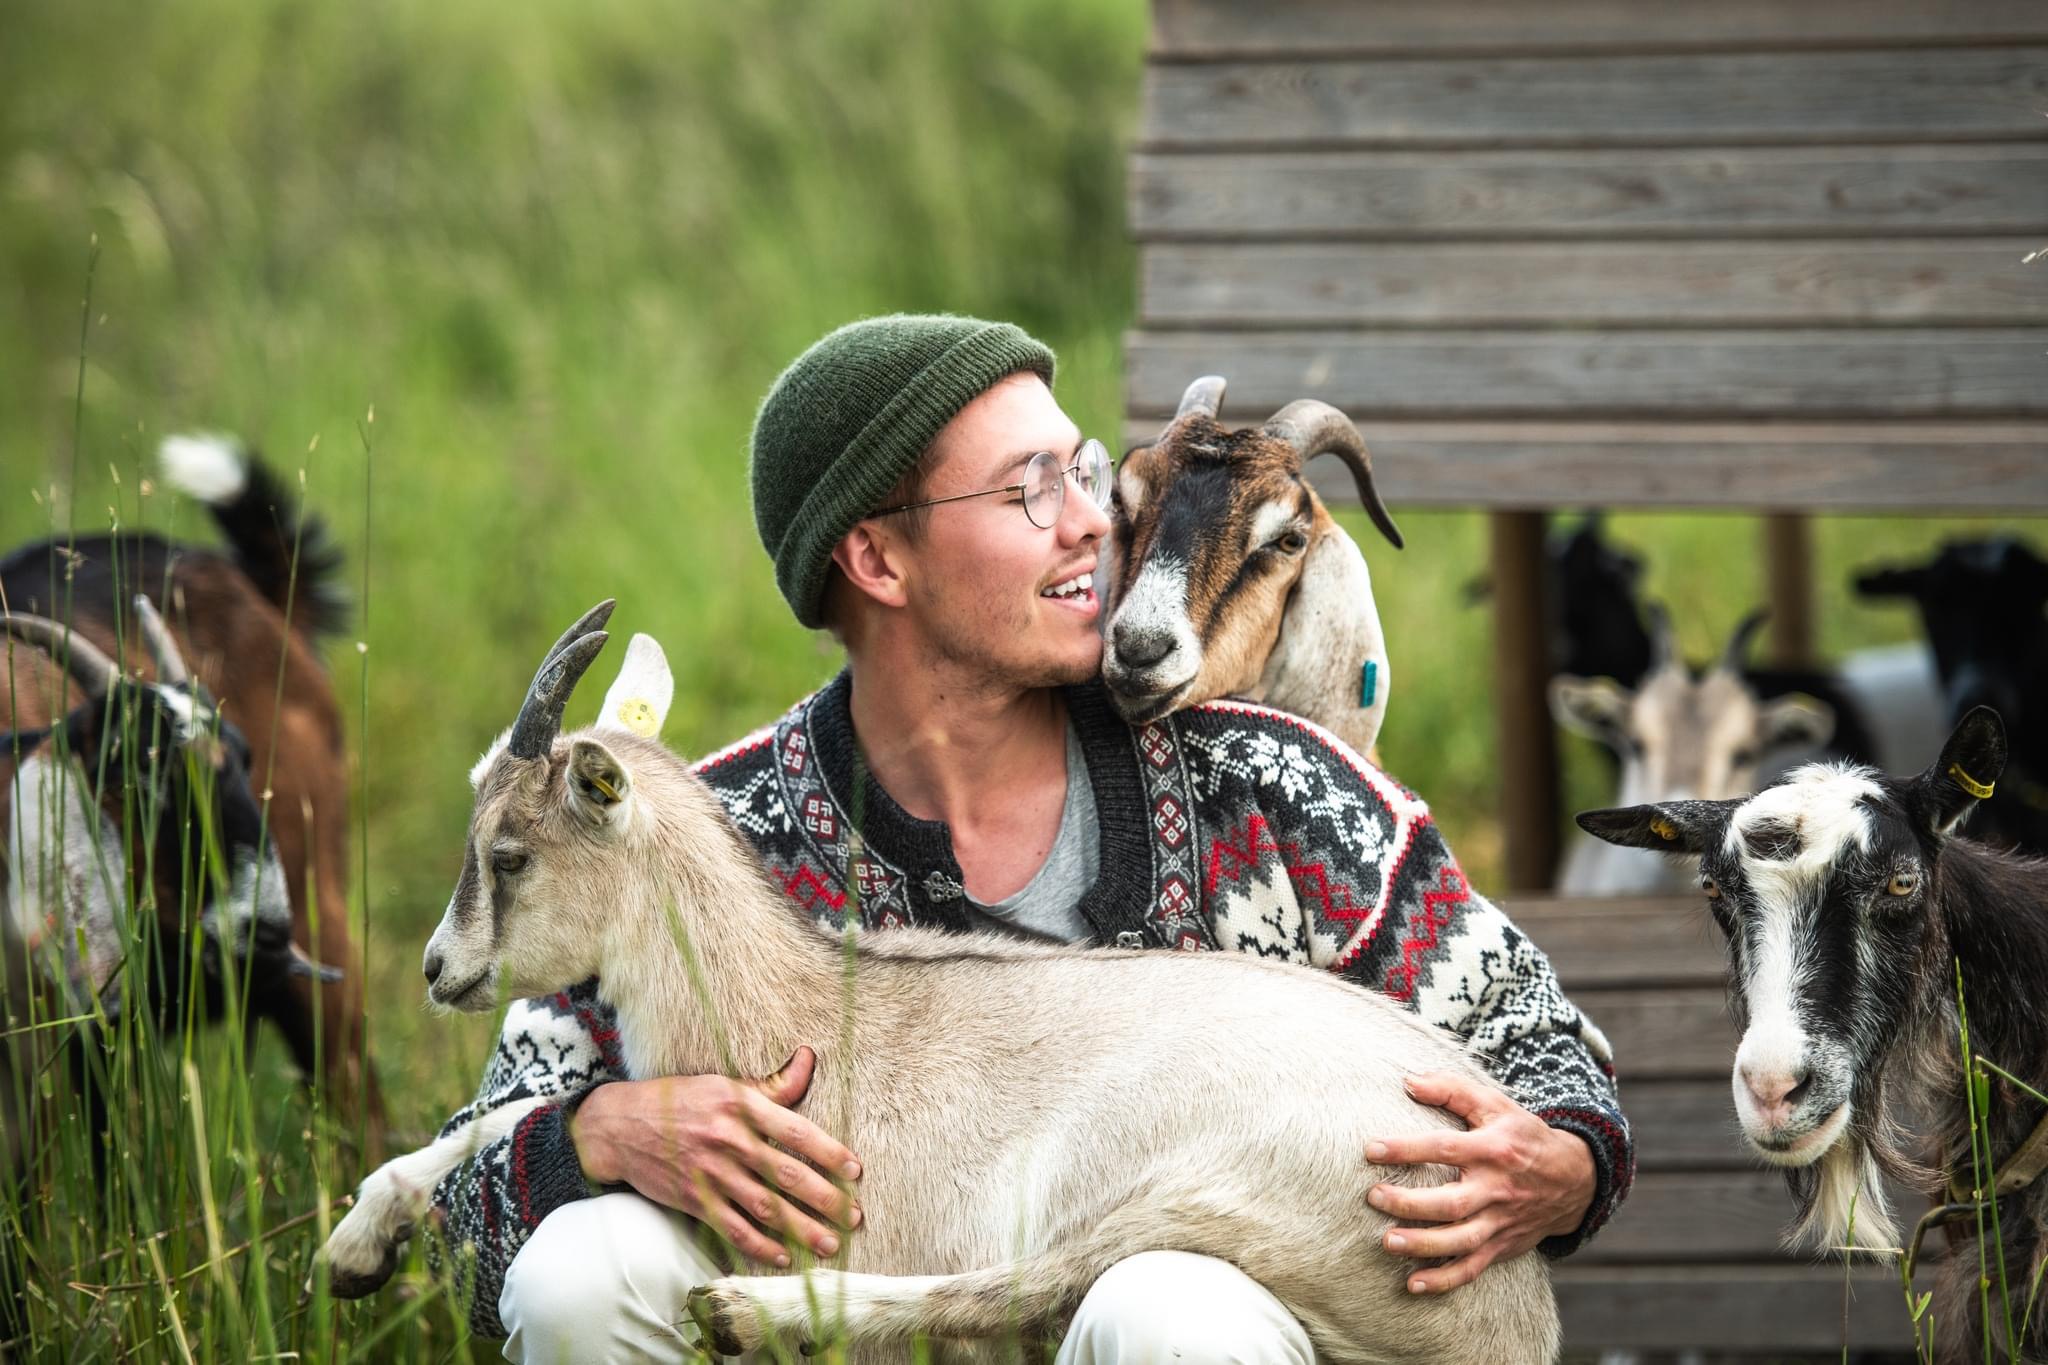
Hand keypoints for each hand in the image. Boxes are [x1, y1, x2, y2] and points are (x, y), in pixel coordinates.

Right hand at [570, 1046, 862, 1266]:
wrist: (619, 1125)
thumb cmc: (680, 1100)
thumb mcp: (725, 1083)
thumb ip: (771, 1084)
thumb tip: (809, 1059)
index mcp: (740, 1105)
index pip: (795, 1131)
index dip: (829, 1152)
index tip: (855, 1170)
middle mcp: (727, 1139)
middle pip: (785, 1175)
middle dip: (824, 1199)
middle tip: (853, 1217)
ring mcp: (709, 1173)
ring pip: (764, 1206)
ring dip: (801, 1229)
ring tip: (830, 1244)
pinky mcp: (692, 1199)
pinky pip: (732, 1228)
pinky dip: (759, 1246)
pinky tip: (783, 1256)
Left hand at [1364, 1071, 1594, 1294]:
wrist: (1574, 1178)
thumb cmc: (1522, 1136)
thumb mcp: (1495, 1104)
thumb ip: (1451, 1089)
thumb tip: (1408, 1081)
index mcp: (1492, 1149)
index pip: (1445, 1148)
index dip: (1408, 1149)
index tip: (1371, 1150)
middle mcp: (1497, 1188)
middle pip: (1451, 1202)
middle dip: (1411, 1204)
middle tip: (1374, 1197)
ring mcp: (1501, 1221)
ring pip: (1461, 1239)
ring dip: (1423, 1245)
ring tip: (1387, 1242)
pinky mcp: (1503, 1245)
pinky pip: (1473, 1267)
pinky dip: (1445, 1279)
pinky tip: (1413, 1283)